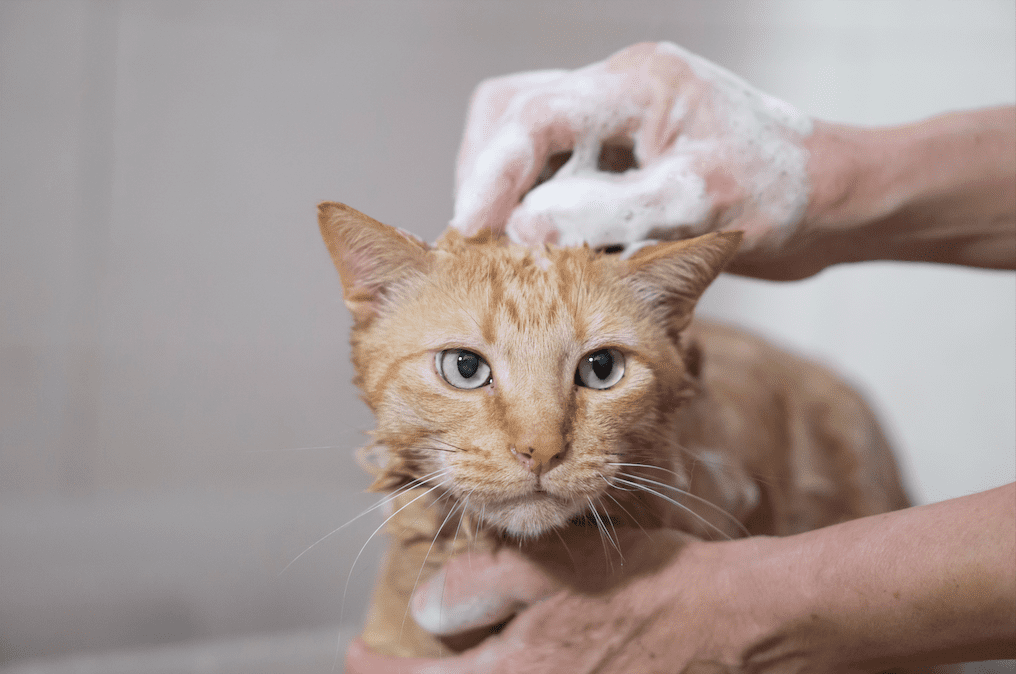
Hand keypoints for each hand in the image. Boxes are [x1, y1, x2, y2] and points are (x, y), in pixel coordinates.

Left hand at [345, 529, 774, 673]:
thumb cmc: (646, 588)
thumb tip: (425, 611)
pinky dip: (502, 671)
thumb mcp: (551, 568)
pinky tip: (511, 651)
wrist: (734, 624)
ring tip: (452, 652)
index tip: (355, 650)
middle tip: (396, 655)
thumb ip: (477, 587)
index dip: (378, 670)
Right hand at [450, 42, 817, 277]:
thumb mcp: (698, 203)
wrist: (832, 207)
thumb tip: (523, 228)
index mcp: (637, 84)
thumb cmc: (784, 194)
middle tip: (478, 241)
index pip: (536, 116)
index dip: (492, 173)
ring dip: (508, 194)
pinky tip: (542, 252)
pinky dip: (538, 212)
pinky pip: (556, 177)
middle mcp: (618, 96)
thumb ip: (608, 211)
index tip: (467, 230)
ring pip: (528, 145)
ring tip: (501, 250)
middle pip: (513, 114)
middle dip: (487, 175)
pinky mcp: (622, 163)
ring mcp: (618, 129)